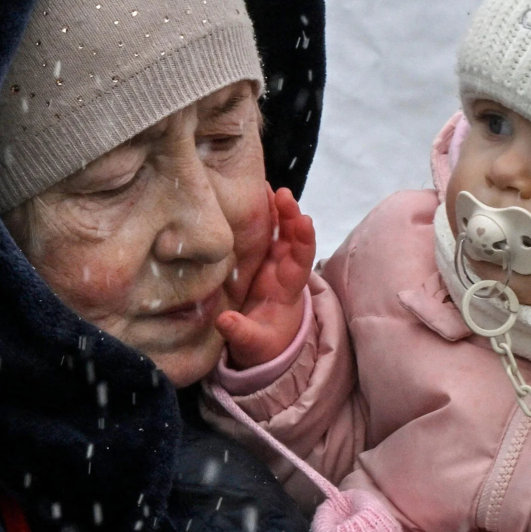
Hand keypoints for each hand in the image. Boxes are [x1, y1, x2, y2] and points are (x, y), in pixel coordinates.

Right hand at [218, 188, 314, 368]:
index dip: (305, 241)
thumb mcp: (252, 345)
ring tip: (264, 185)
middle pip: (292, 239)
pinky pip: (259, 234)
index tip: (305, 221)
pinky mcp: (256, 260)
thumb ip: (241, 334)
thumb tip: (225, 321)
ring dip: (274, 209)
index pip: (302, 261)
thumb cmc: (262, 345)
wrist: (260, 346)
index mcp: (287, 288)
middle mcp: (283, 269)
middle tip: (282, 193)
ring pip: (277, 231)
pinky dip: (257, 215)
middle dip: (290, 215)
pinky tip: (247, 196)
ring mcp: (270, 262)